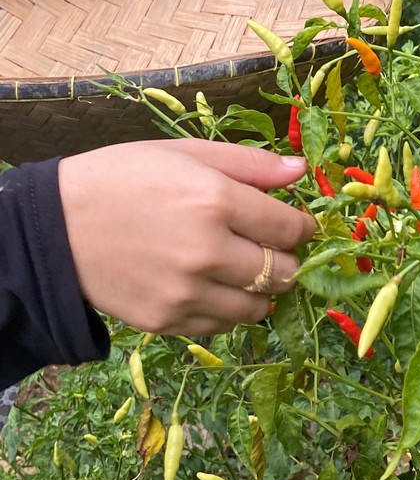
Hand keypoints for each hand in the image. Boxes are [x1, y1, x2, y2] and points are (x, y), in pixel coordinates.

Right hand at [58, 139, 314, 335]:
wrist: (57, 225)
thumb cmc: (124, 178)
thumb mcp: (186, 153)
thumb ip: (249, 164)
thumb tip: (301, 170)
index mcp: (216, 202)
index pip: (291, 229)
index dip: (301, 227)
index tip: (294, 224)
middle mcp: (207, 252)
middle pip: (283, 273)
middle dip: (286, 261)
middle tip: (269, 249)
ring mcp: (187, 293)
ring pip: (259, 308)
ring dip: (261, 291)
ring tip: (241, 270)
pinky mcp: (167, 321)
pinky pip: (223, 326)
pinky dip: (228, 310)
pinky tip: (212, 287)